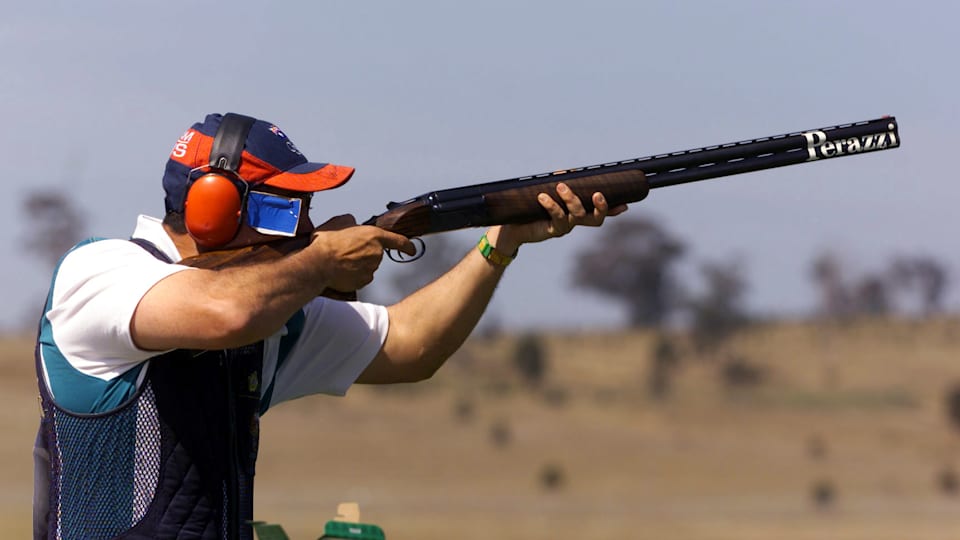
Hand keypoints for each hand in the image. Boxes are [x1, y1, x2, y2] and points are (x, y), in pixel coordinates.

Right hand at [306, 214, 415, 291]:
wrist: (318, 264)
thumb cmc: (327, 243)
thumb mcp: (338, 222)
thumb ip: (351, 222)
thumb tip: (352, 224)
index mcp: (374, 236)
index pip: (398, 241)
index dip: (406, 245)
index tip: (411, 249)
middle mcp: (376, 253)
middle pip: (375, 254)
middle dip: (363, 253)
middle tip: (346, 250)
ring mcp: (371, 269)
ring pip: (367, 266)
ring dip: (357, 264)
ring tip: (339, 260)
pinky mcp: (363, 282)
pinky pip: (360, 277)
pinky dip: (352, 275)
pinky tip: (340, 270)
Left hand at [491, 183, 627, 253]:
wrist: (512, 226)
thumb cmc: (531, 207)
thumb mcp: (546, 191)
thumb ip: (558, 182)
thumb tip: (564, 173)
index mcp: (577, 212)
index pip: (599, 212)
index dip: (613, 210)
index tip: (625, 205)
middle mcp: (573, 222)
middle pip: (595, 220)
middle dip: (600, 207)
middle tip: (598, 194)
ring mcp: (563, 227)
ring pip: (576, 216)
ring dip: (571, 199)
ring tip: (560, 186)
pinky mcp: (551, 230)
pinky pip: (556, 218)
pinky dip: (552, 205)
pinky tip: (544, 196)